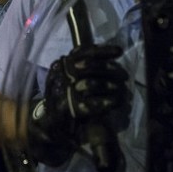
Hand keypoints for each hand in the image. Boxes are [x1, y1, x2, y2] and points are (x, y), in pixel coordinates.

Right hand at [28, 44, 130, 168]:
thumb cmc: (63, 95)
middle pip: (89, 65)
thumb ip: (83, 65)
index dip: (103, 50)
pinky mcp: (67, 109)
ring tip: (121, 89)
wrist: (48, 121)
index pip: (82, 51)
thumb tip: (110, 56)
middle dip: (110, 68)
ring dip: (110, 85)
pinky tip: (116, 102)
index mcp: (61, 64)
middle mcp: (60, 74)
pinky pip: (90, 104)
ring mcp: (62, 92)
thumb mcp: (68, 76)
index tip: (119, 51)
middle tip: (124, 75)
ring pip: (91, 83)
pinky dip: (106, 102)